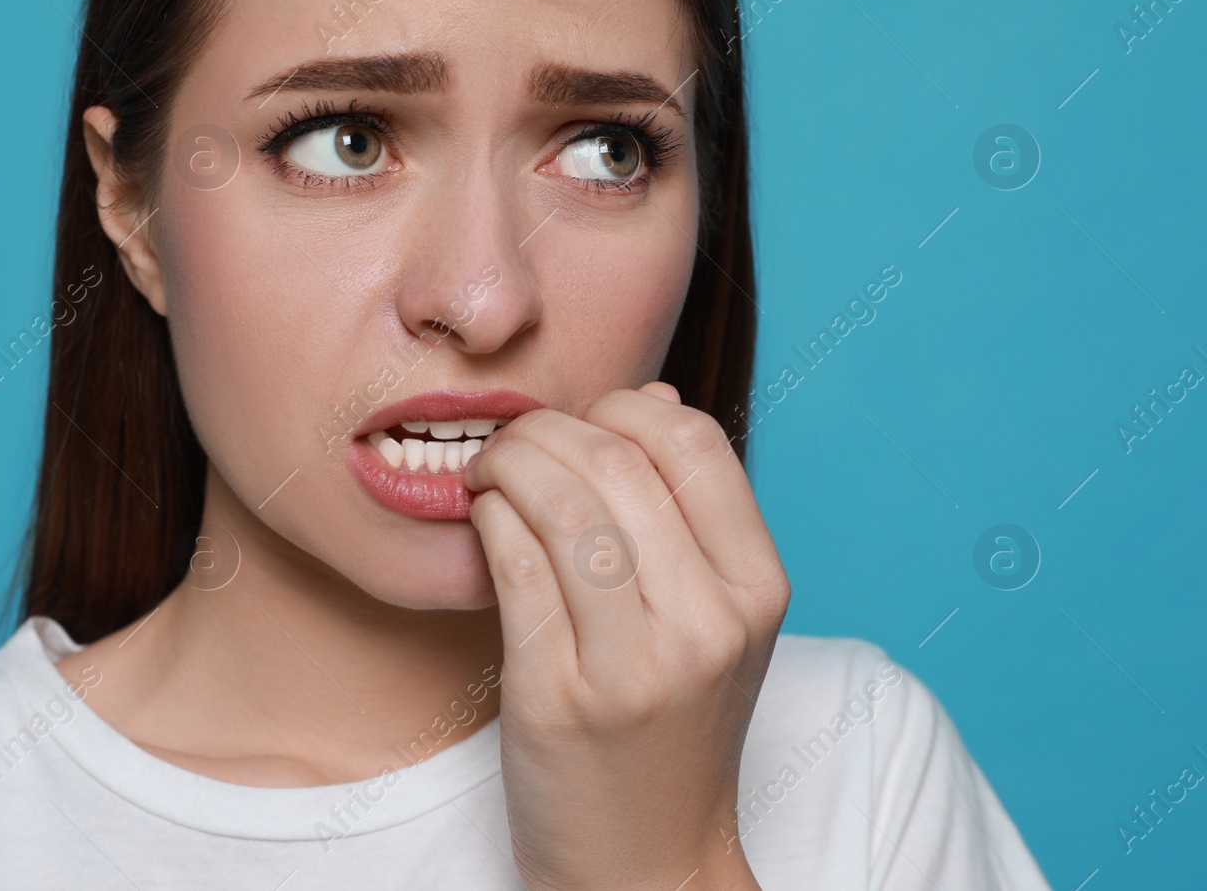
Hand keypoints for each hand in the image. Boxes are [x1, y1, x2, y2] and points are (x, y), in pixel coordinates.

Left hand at [461, 382, 789, 890]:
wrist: (647, 858)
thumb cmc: (674, 723)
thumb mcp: (717, 617)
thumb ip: (691, 508)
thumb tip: (654, 395)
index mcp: (758, 589)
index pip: (694, 442)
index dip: (625, 409)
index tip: (586, 424)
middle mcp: (707, 624)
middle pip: (617, 462)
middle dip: (548, 429)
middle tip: (516, 440)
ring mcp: (634, 665)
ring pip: (560, 503)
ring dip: (508, 463)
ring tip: (491, 472)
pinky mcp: (557, 695)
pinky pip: (512, 562)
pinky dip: (487, 517)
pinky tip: (482, 515)